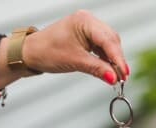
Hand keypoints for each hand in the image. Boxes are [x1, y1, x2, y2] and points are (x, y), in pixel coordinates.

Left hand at [0, 10, 128, 89]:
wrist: (31, 53)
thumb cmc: (47, 52)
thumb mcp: (74, 61)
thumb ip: (97, 69)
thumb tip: (114, 78)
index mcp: (84, 21)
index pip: (108, 40)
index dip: (118, 58)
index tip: (124, 73)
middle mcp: (88, 21)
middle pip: (111, 40)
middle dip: (117, 59)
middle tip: (122, 77)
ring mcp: (88, 28)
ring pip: (108, 44)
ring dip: (113, 60)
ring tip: (116, 76)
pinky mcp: (87, 37)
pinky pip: (102, 47)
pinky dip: (106, 59)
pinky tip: (108, 69)